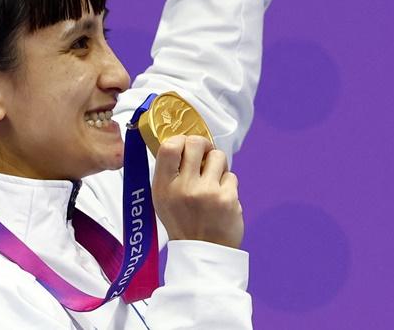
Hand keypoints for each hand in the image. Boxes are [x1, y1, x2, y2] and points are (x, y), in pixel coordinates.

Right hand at [152, 135, 243, 249]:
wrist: (202, 253)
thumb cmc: (182, 222)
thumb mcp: (162, 200)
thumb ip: (168, 173)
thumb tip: (181, 143)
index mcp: (164, 187)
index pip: (169, 147)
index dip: (180, 140)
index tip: (186, 147)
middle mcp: (184, 188)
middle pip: (196, 143)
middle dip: (203, 146)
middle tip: (205, 155)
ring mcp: (207, 192)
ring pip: (218, 156)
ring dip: (218, 165)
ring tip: (213, 180)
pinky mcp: (227, 198)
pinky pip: (231, 176)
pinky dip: (227, 184)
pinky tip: (221, 198)